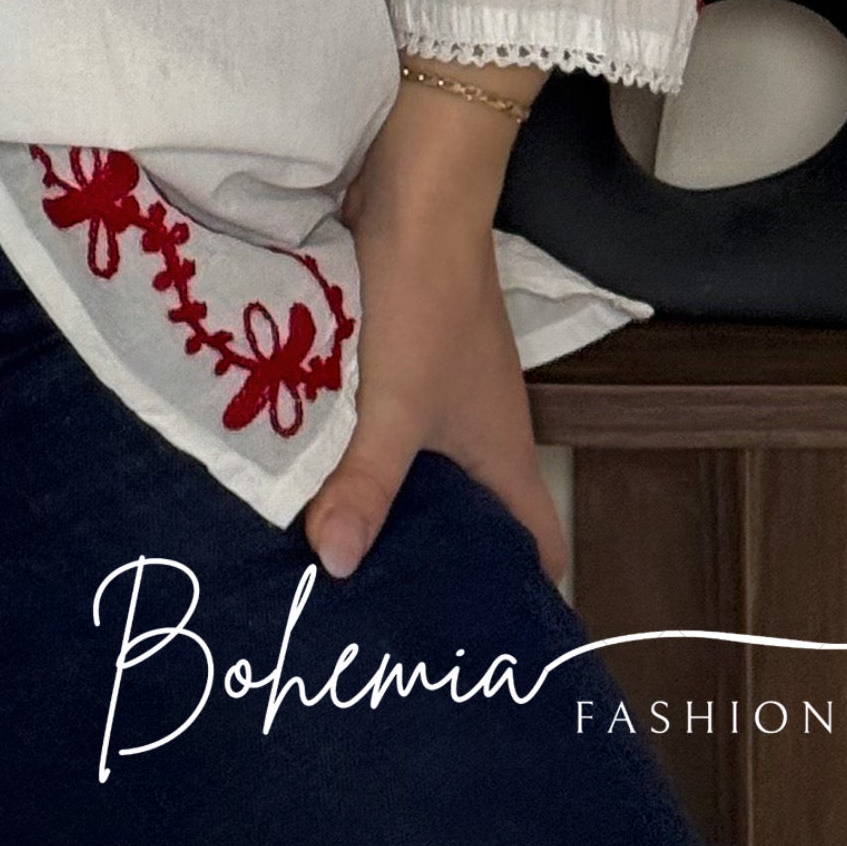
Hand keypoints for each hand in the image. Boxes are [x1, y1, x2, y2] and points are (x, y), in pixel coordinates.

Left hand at [302, 67, 568, 592]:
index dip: (522, 599)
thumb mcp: (394, 406)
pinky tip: (307, 473)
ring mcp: (444, 390)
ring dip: (387, 503)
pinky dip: (359, 451)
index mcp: (504, 455)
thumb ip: (366, 485)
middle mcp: (483, 429)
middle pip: (476, 517)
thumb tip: (337, 570)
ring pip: (424, 469)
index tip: (484, 651)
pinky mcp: (404, 355)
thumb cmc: (426, 304)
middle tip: (378, 618)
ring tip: (329, 558)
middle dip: (437, 564)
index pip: (538, 547)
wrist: (418, 194)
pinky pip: (387, 424)